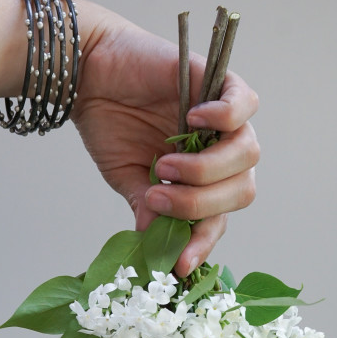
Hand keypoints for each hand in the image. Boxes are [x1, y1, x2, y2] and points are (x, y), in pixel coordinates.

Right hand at [72, 5, 259, 276]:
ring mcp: (222, 118)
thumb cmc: (108, 123)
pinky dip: (224, 117)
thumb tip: (159, 247)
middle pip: (242, 190)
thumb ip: (147, 207)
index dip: (204, 242)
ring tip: (166, 164)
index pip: (219, 217)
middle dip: (202, 204)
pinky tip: (192, 121)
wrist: (88, 73)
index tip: (179, 264)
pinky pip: (244, 104)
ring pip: (248, 153)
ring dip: (207, 170)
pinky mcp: (218, 81)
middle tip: (159, 197)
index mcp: (201, 180)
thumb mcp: (125, 178)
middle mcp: (219, 151)